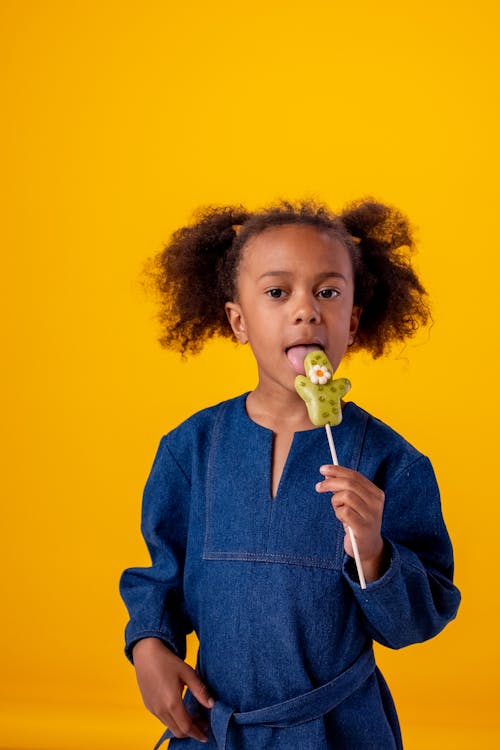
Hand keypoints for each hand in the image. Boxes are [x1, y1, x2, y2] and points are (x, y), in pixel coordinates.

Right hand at [132, 638, 213, 741]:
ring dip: (182, 727)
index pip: (186, 727)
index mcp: (172, 702)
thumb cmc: (168, 661)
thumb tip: (212, 705)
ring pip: (170, 726)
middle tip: (203, 725)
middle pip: (178, 731)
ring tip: (193, 717)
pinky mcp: (148, 706)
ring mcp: (153, 709)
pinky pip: (162, 719)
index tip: (206, 735)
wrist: (146, 654)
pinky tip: (180, 711)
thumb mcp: (188, 673)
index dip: (197, 733)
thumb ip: (200, 690)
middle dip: (191, 732)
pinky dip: (173, 721)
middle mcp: (160, 709)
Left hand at [316, 464, 384, 581]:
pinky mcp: (363, 527)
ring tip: (338, 509)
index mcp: (376, 493)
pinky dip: (338, 513)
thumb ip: (343, 488)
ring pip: (346, 496)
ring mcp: (371, 515)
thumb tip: (328, 474)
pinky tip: (342, 520)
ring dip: (335, 501)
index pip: (355, 476)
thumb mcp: (352, 502)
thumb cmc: (357, 521)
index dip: (338, 470)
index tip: (323, 469)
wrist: (367, 548)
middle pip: (350, 483)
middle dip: (330, 483)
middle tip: (318, 487)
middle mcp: (376, 502)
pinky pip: (344, 512)